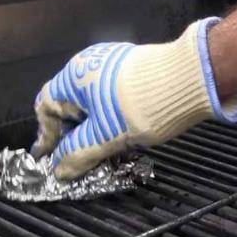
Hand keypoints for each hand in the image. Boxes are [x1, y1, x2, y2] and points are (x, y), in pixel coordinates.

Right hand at [32, 17, 236, 180]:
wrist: (190, 81)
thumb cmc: (139, 107)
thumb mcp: (105, 137)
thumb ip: (79, 154)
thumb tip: (59, 171)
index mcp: (75, 76)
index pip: (46, 105)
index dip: (47, 134)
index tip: (54, 157)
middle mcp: (90, 66)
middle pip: (70, 104)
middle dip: (73, 134)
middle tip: (81, 159)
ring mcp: (114, 66)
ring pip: (94, 103)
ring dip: (94, 129)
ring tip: (105, 152)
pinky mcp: (135, 71)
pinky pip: (113, 99)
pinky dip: (112, 119)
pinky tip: (124, 136)